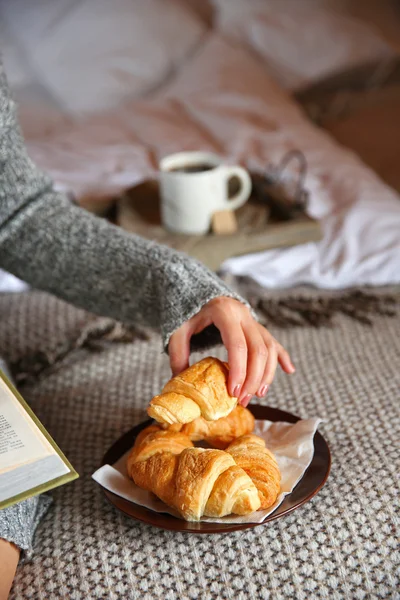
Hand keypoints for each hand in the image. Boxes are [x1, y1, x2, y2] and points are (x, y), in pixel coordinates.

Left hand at [168, 297, 294, 405]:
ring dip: (266, 373)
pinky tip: (290, 370)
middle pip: (258, 349)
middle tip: (243, 400)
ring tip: (258, 394)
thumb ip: (178, 353)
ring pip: (269, 347)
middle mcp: (243, 314)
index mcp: (224, 312)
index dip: (238, 370)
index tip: (233, 392)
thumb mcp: (177, 328)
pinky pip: (274, 342)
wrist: (197, 290)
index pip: (237, 345)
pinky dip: (282, 357)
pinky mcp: (256, 326)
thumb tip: (180, 381)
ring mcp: (252, 319)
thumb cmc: (186, 310)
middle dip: (253, 378)